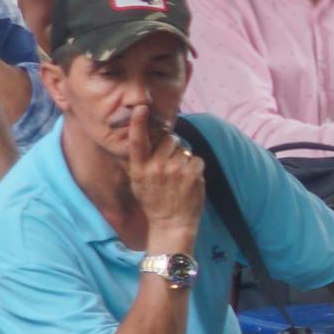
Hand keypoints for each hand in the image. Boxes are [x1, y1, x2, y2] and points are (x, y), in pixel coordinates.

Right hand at [129, 128, 207, 251]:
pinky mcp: (193, 174)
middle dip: (171, 146)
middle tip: (168, 164)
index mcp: (139, 168)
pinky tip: (188, 180)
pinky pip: (196, 158)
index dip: (139, 123)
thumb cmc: (153, 201)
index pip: (137, 141)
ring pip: (183, 148)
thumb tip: (140, 136)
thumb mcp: (137, 182)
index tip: (141, 108)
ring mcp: (176, 170)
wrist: (172, 224)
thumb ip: (138, 161)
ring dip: (183, 158)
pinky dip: (194, 167)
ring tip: (178, 176)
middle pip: (168, 139)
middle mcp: (156, 167)